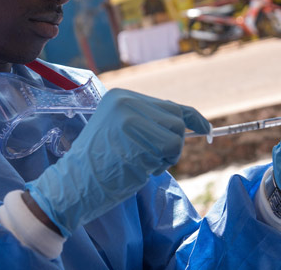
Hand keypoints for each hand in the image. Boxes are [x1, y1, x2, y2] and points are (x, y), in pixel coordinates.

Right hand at [26, 89, 209, 236]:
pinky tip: (139, 168)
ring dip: (168, 155)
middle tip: (155, 159)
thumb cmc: (99, 164)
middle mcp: (126, 102)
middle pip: (176, 118)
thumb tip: (186, 122)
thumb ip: (147, 122)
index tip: (206, 129)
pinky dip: (163, 164)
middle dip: (174, 142)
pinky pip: (171, 149)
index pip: (168, 105)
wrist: (74, 184)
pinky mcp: (138, 138)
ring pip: (177, 133)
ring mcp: (131, 119)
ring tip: (143, 164)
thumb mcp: (119, 130)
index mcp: (120, 96)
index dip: (191, 118)